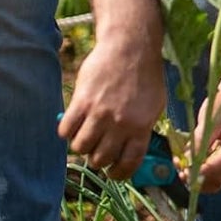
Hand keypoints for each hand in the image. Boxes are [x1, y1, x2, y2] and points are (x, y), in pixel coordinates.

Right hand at [59, 36, 166, 180]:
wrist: (130, 47)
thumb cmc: (146, 76)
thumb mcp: (155, 105)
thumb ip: (143, 129)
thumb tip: (131, 153)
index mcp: (141, 126)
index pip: (128, 163)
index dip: (119, 173)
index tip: (114, 173)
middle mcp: (120, 123)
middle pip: (100, 159)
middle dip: (98, 159)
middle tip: (98, 149)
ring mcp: (99, 113)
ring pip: (80, 148)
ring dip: (81, 146)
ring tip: (85, 136)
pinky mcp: (81, 101)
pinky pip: (65, 130)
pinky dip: (67, 132)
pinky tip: (73, 124)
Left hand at [186, 69, 220, 191]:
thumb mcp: (213, 115)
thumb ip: (202, 138)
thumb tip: (187, 160)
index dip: (205, 170)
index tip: (187, 170)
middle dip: (199, 178)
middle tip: (180, 170)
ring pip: (217, 182)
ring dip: (197, 179)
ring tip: (180, 167)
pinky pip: (215, 176)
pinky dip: (200, 175)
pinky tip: (187, 165)